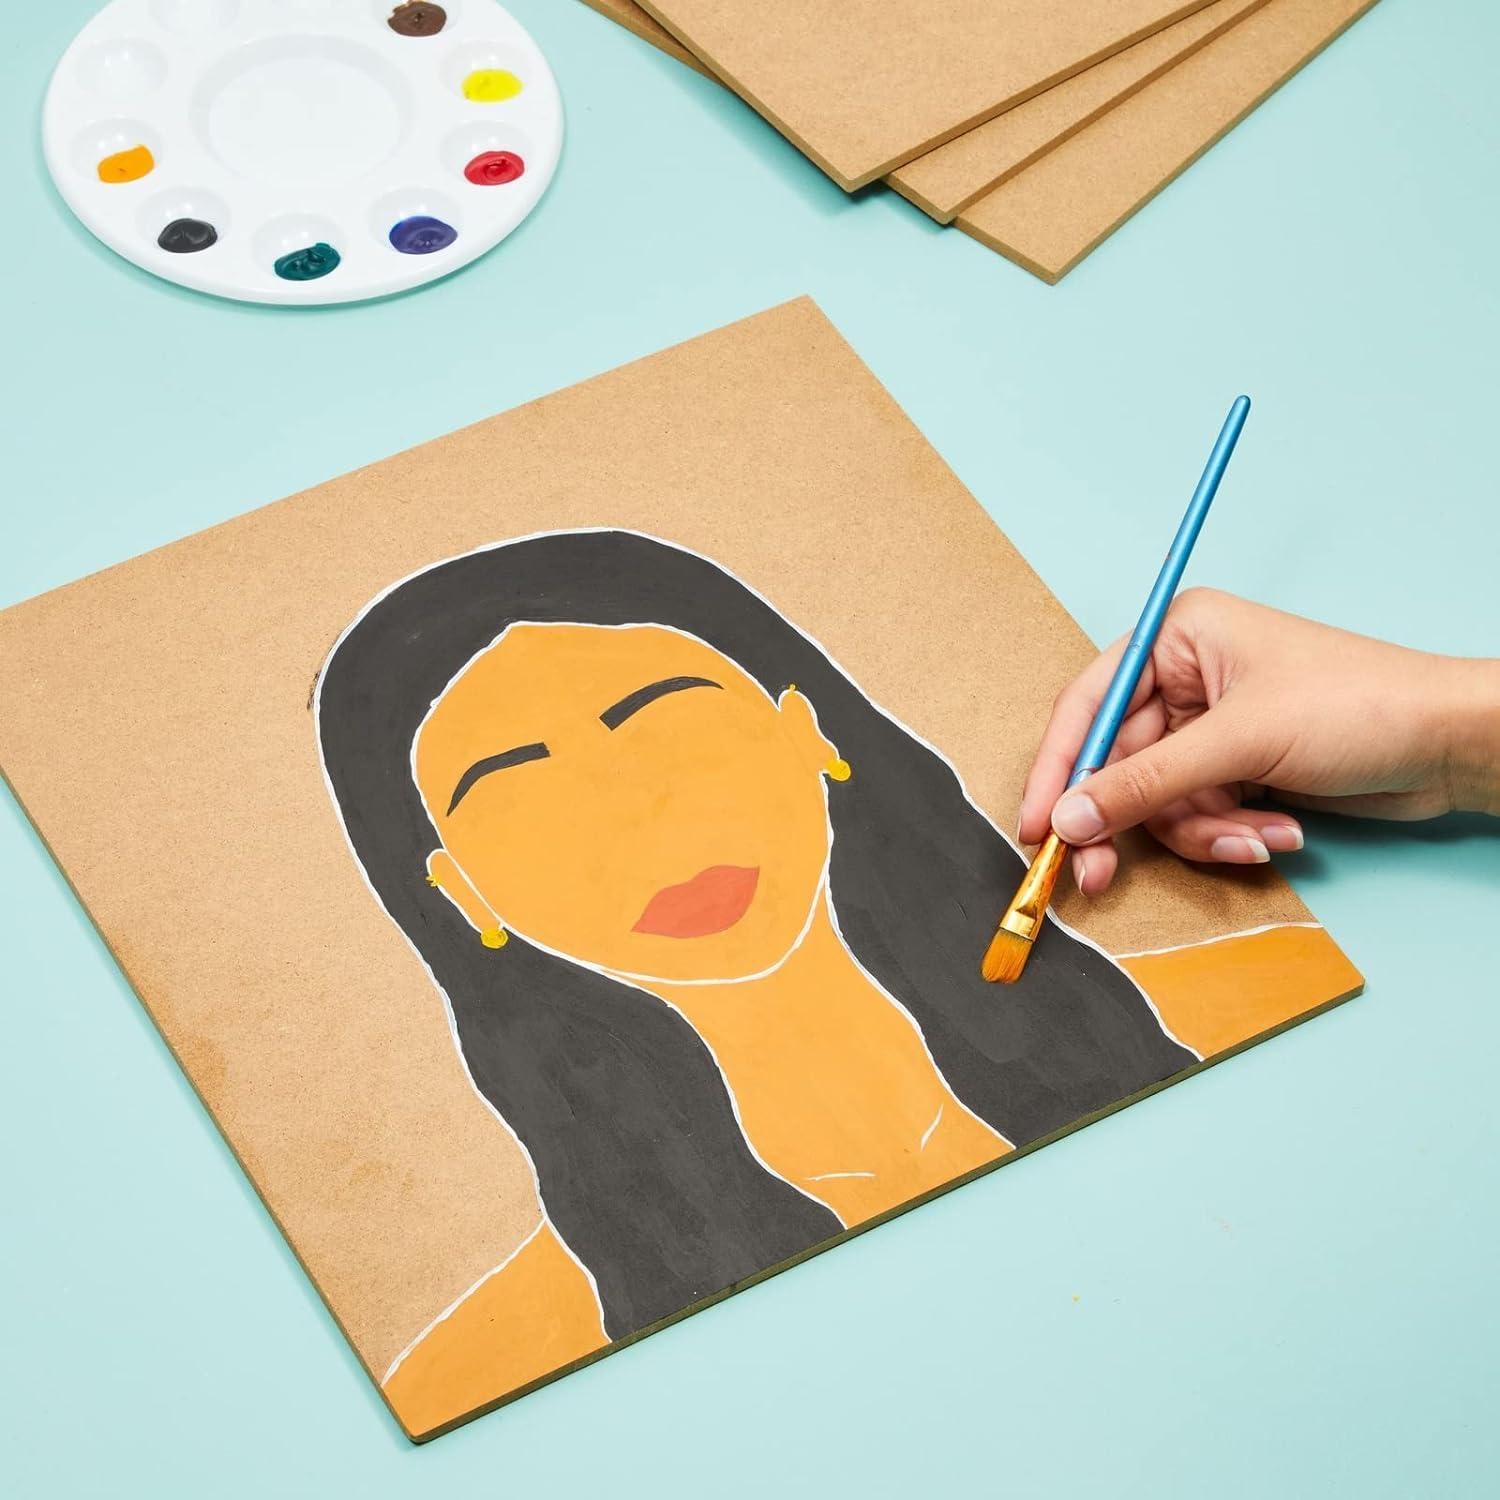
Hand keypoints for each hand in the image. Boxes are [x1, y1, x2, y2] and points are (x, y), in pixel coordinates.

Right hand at [1017, 589, 1499, 894]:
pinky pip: (1198, 813)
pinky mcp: (1237, 767)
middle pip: (1119, 764)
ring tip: (1253, 836)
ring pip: (1160, 800)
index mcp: (1177, 638)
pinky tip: (1278, 829)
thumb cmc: (1358, 706)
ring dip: (1200, 831)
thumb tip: (1070, 816)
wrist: (1451, 744)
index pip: (1090, 706)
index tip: (1036, 824)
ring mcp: (1212, 726)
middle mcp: (1186, 677)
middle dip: (1129, 820)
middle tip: (1096, 874)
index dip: (1058, 768)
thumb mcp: (1239, 743)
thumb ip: (1145, 783)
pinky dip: (1230, 831)